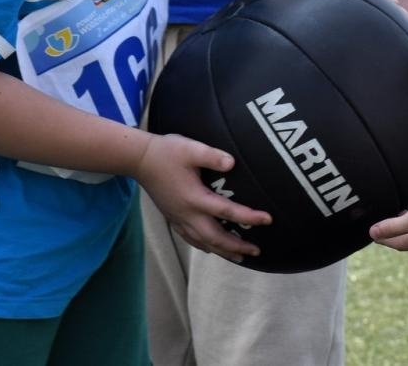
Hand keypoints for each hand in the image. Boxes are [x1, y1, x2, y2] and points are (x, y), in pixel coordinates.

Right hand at [134, 133, 270, 263]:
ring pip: (203, 242)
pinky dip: (204, 246)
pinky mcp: (172, 217)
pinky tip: (210, 249)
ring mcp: (178, 218)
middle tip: (256, 251)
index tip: (268, 220)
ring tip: (239, 257)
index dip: (249, 217)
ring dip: (222, 251)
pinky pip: (190, 238)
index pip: (227, 212)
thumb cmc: (166, 152)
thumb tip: (232, 163)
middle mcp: (187, 214)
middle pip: (215, 238)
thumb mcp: (191, 149)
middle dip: (236, 246)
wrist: (139, 160)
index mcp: (195, 198)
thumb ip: (212, 156)